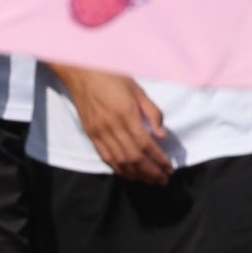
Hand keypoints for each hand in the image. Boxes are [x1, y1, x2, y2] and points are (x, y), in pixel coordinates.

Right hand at [56, 64, 173, 182]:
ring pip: (120, 162)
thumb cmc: (112, 76)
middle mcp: (112, 126)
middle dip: (151, 172)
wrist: (82, 72)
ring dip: (137, 175)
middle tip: (164, 180)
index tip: (170, 169)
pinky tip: (130, 174)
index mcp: (126, 113)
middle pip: (134, 158)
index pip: (145, 144)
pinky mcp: (91, 135)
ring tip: (150, 181)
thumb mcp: (138, 89)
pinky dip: (119, 169)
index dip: (159, 159)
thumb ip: (152, 112)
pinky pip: (106, 158)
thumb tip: (162, 135)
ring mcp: (99, 132)